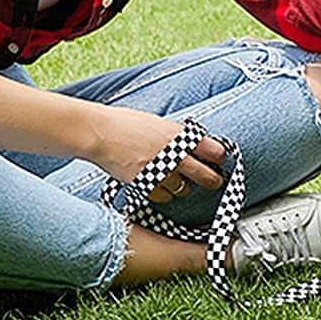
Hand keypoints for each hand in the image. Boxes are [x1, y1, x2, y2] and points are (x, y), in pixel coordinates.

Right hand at [89, 103, 226, 200]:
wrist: (101, 133)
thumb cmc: (125, 123)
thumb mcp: (158, 122)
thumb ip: (176, 135)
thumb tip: (190, 144)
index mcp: (179, 135)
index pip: (214, 150)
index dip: (219, 157)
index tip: (219, 159)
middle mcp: (174, 154)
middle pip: (206, 175)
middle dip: (213, 180)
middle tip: (215, 181)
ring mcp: (161, 172)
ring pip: (184, 189)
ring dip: (183, 186)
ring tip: (177, 180)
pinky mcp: (147, 186)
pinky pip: (164, 197)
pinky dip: (164, 193)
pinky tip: (159, 185)